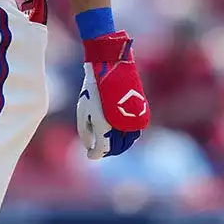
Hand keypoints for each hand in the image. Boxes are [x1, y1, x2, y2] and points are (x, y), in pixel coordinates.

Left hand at [76, 30, 149, 158]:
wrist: (110, 69)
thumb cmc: (92, 89)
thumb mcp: (83, 110)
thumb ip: (85, 131)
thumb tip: (89, 146)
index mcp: (104, 126)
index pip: (102, 150)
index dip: (95, 154)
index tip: (90, 155)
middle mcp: (120, 126)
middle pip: (116, 148)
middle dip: (107, 151)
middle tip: (98, 150)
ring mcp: (132, 120)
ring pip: (128, 142)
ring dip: (119, 146)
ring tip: (109, 143)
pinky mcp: (140, 114)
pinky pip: (135, 132)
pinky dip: (128, 137)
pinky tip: (119, 134)